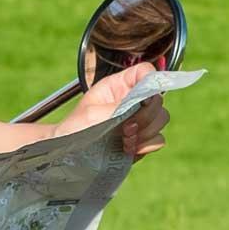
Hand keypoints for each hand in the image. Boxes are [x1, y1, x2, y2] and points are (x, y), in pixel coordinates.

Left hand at [48, 62, 171, 157]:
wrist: (67, 157)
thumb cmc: (73, 130)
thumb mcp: (93, 114)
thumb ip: (120, 106)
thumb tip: (144, 103)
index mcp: (118, 86)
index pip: (146, 72)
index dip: (152, 80)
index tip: (145, 98)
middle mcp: (131, 100)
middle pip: (158, 99)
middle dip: (146, 115)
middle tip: (127, 128)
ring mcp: (138, 120)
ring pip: (161, 119)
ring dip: (146, 132)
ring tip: (125, 141)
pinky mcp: (141, 140)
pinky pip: (158, 140)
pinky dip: (147, 145)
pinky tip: (129, 149)